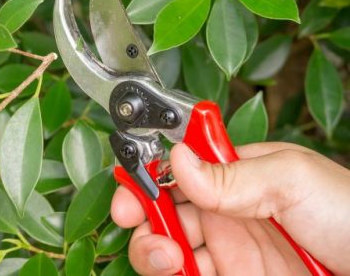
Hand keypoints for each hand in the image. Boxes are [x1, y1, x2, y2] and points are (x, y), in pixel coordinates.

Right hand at [111, 142, 349, 275]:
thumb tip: (178, 160)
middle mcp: (227, 214)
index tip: (130, 197)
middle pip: (164, 214)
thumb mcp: (293, 178)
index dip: (146, 180)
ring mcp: (230, 253)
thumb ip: (232, 174)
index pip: (178, 172)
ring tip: (170, 260)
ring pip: (170, 250)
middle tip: (148, 232)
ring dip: (154, 253)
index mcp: (237, 177)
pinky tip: (182, 272)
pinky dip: (175, 275)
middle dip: (144, 222)